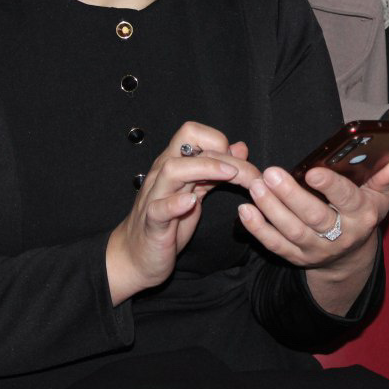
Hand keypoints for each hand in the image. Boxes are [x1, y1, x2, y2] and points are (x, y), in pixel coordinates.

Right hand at [106, 122, 258, 304]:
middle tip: (251, 174)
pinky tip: (192, 202)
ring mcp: (155, 197)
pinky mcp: (152, 223)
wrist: (137, 255)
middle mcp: (163, 175)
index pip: (192, 133)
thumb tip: (240, 147)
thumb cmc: (169, 222)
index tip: (239, 162)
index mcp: (175, 164)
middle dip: (224, 156)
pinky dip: (175, 203)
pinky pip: (159, 208)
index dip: (218, 141)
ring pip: (172, 169)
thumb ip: (216, 170)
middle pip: (185, 143)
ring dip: (204, 168)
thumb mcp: (197, 192)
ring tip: (229, 175)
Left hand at [235, 155, 388, 314]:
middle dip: (291, 196)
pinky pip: (275, 246)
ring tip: (256, 187)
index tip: (312, 170)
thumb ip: (383, 177)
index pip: (347, 199)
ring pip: (292, 232)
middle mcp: (340, 235)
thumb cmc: (362, 211)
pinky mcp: (297, 258)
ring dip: (271, 210)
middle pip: (314, 217)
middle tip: (271, 174)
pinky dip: (258, 230)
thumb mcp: (379, 196)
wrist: (350, 254)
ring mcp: (317, 250)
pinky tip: (245, 211)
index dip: (330, 186)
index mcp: (362, 215)